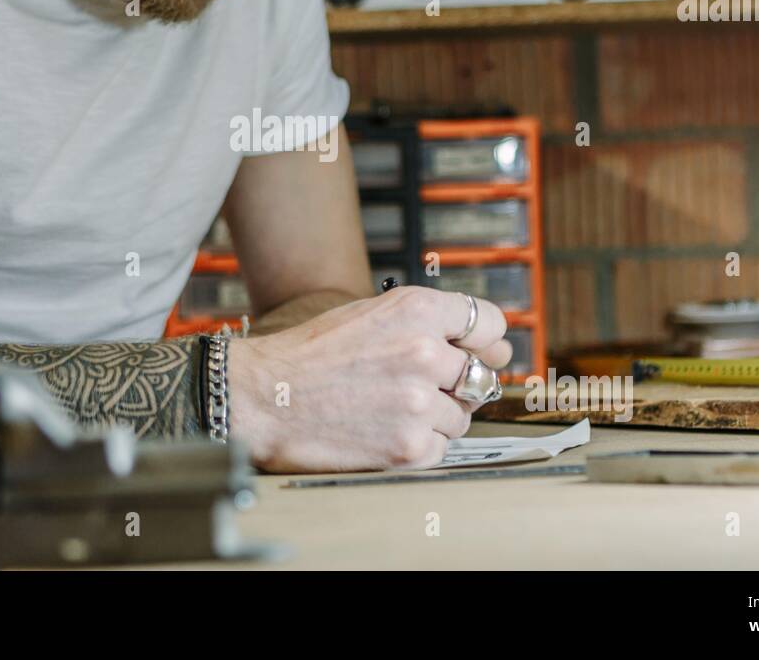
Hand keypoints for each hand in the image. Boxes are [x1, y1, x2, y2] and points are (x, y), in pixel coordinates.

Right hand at [227, 286, 509, 472]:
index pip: (489, 323)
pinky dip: (417, 446)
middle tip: (411, 388)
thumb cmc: (310, 356)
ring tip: (385, 410)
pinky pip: (440, 449)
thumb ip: (430, 324)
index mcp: (417, 310)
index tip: (477, 353)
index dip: (484, 342)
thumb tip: (496, 350)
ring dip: (433, 418)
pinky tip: (380, 432)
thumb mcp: (371, 314)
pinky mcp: (410, 448)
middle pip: (478, 375)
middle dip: (453, 385)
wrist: (262, 398)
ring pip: (461, 416)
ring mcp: (420, 404)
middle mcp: (425, 353)